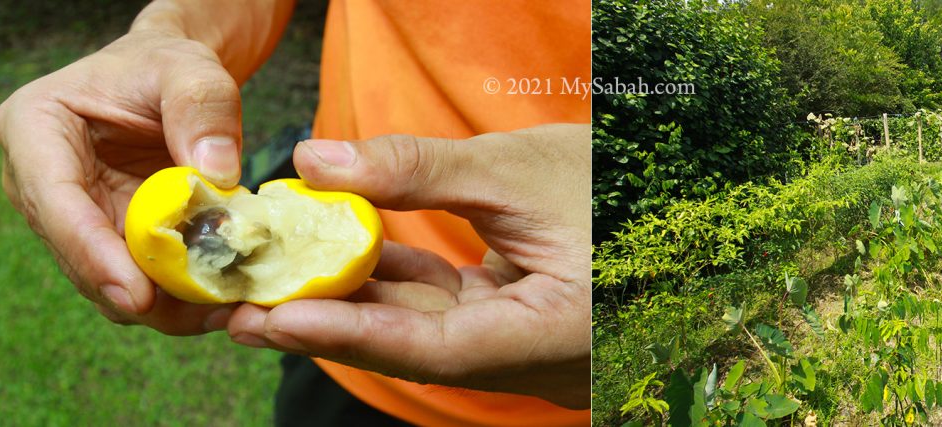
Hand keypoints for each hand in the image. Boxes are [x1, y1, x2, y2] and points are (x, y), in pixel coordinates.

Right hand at [0, 30, 244, 334]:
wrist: (170, 82)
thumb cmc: (168, 67)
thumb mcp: (190, 69)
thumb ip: (203, 109)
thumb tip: (216, 175)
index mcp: (35, 130)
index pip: (56, 203)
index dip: (94, 254)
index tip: (137, 296)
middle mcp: (41, 184)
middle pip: (80, 257)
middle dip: (141, 293)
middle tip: (207, 309)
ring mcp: (72, 219)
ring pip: (109, 282)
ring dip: (165, 305)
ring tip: (225, 307)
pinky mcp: (108, 242)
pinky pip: (139, 282)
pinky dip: (178, 298)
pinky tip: (223, 300)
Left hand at [226, 124, 591, 408]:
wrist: (693, 190)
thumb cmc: (626, 180)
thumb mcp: (521, 167)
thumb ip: (419, 169)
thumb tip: (318, 161)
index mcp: (559, 336)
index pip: (440, 350)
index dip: (353, 335)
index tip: (275, 318)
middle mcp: (545, 360)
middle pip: (423, 348)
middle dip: (336, 322)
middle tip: (249, 304)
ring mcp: (535, 346)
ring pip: (434, 330)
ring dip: (363, 299)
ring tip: (281, 275)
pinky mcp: (527, 324)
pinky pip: (456, 312)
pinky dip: (405, 284)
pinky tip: (350, 255)